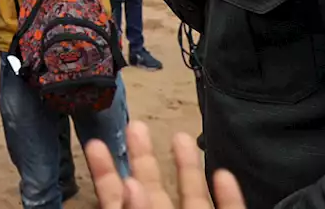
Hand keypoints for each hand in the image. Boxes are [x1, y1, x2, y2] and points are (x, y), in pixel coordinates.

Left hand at [86, 123, 245, 208]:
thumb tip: (129, 183)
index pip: (116, 199)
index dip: (106, 173)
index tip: (95, 143)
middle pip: (152, 191)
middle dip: (143, 158)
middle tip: (135, 125)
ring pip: (193, 198)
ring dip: (188, 167)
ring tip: (181, 136)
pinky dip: (230, 197)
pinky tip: (224, 174)